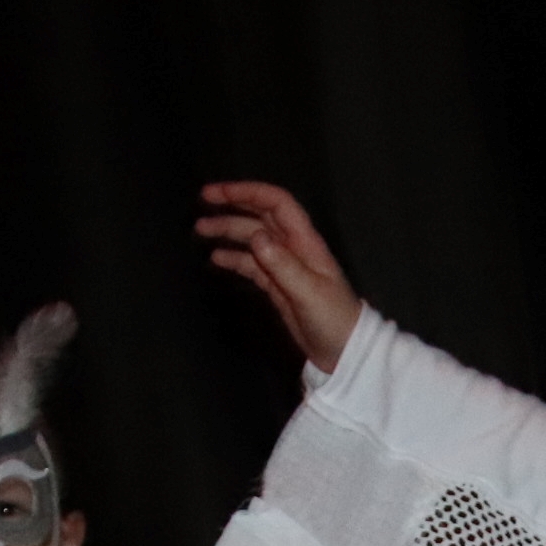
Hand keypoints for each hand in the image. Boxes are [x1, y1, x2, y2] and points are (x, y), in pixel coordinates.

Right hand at [197, 181, 364, 371]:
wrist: (344, 352)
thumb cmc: (333, 320)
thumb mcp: (308, 292)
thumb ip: (283, 265)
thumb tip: (255, 236)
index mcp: (305, 242)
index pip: (276, 204)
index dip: (247, 193)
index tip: (218, 194)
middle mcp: (293, 248)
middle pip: (260, 216)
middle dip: (232, 205)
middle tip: (202, 202)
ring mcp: (284, 267)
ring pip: (252, 239)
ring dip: (228, 231)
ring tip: (201, 230)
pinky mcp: (277, 286)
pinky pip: (252, 265)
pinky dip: (234, 258)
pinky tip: (217, 259)